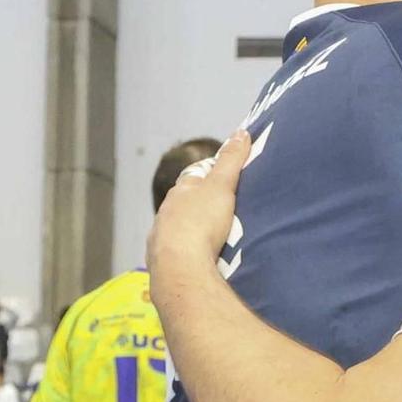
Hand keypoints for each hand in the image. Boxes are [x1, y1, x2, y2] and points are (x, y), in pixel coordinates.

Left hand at [147, 130, 252, 278]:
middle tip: (224, 215)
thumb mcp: (222, 186)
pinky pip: (176, 255)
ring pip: (178, 231)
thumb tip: (240, 133)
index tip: (226, 181)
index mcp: (179, 192)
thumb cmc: (201, 223)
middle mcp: (165, 213)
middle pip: (185, 205)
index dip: (210, 177)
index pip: (195, 177)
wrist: (181, 268)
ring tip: (213, 241)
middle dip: (201, 208)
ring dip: (192, 233)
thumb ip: (231, 160)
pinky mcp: (161, 264)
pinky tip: (199, 261)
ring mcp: (160, 239)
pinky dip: (186, 254)